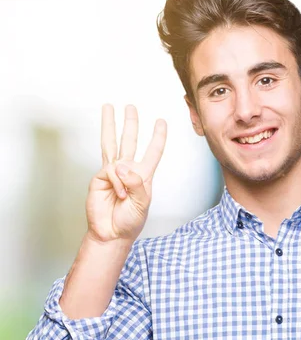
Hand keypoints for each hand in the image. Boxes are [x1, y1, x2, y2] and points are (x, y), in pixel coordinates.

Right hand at [86, 104, 166, 243]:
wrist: (111, 233)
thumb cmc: (130, 220)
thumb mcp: (143, 203)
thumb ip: (136, 183)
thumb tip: (121, 165)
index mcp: (143, 175)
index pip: (153, 151)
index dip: (158, 137)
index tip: (161, 122)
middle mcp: (128, 170)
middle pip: (129, 140)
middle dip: (130, 123)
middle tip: (130, 106)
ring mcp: (112, 172)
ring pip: (111, 143)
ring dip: (110, 125)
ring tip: (108, 107)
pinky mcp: (99, 177)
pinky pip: (111, 171)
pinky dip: (117, 182)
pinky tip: (119, 193)